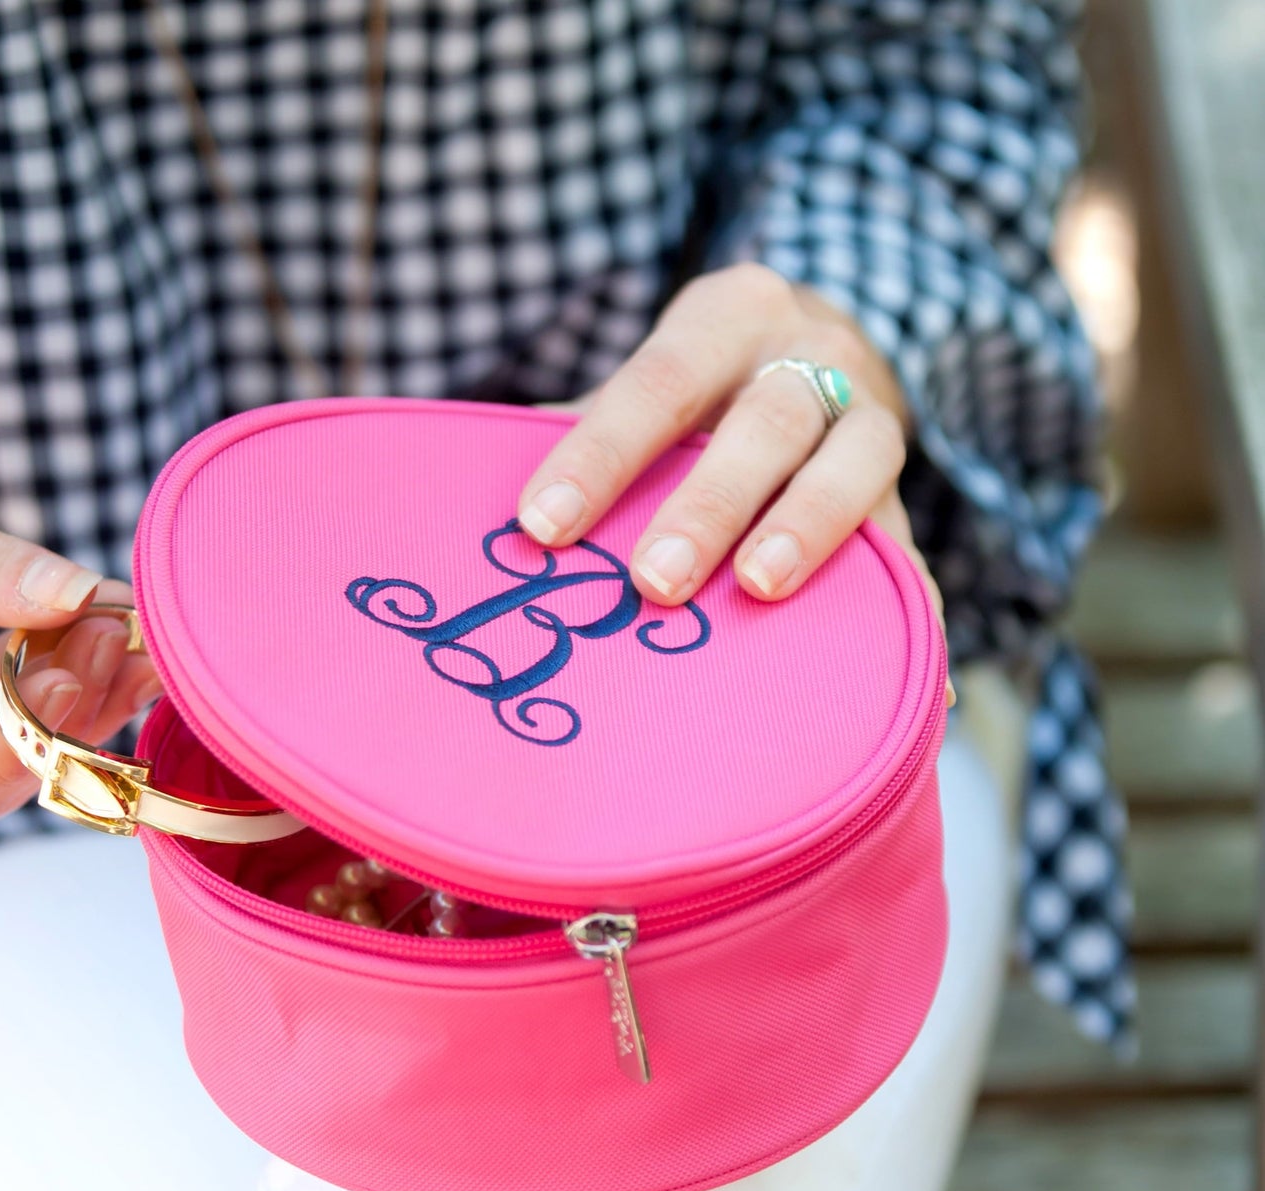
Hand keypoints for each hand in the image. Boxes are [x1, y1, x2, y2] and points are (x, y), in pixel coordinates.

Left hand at [518, 264, 950, 695]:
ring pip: (858, 460)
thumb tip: (476, 519)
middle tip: (652, 582)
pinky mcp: (907, 490)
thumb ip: (584, 432)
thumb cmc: (703, 386)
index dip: (600, 453)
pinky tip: (912, 678)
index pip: (657, 380)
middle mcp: (812, 352)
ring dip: (810, 530)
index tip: (540, 528)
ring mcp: (874, 415)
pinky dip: (909, 608)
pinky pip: (913, 547)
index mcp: (728, 315)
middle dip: (710, 501)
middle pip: (768, 419)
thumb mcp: (652, 378)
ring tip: (759, 592)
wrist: (819, 349)